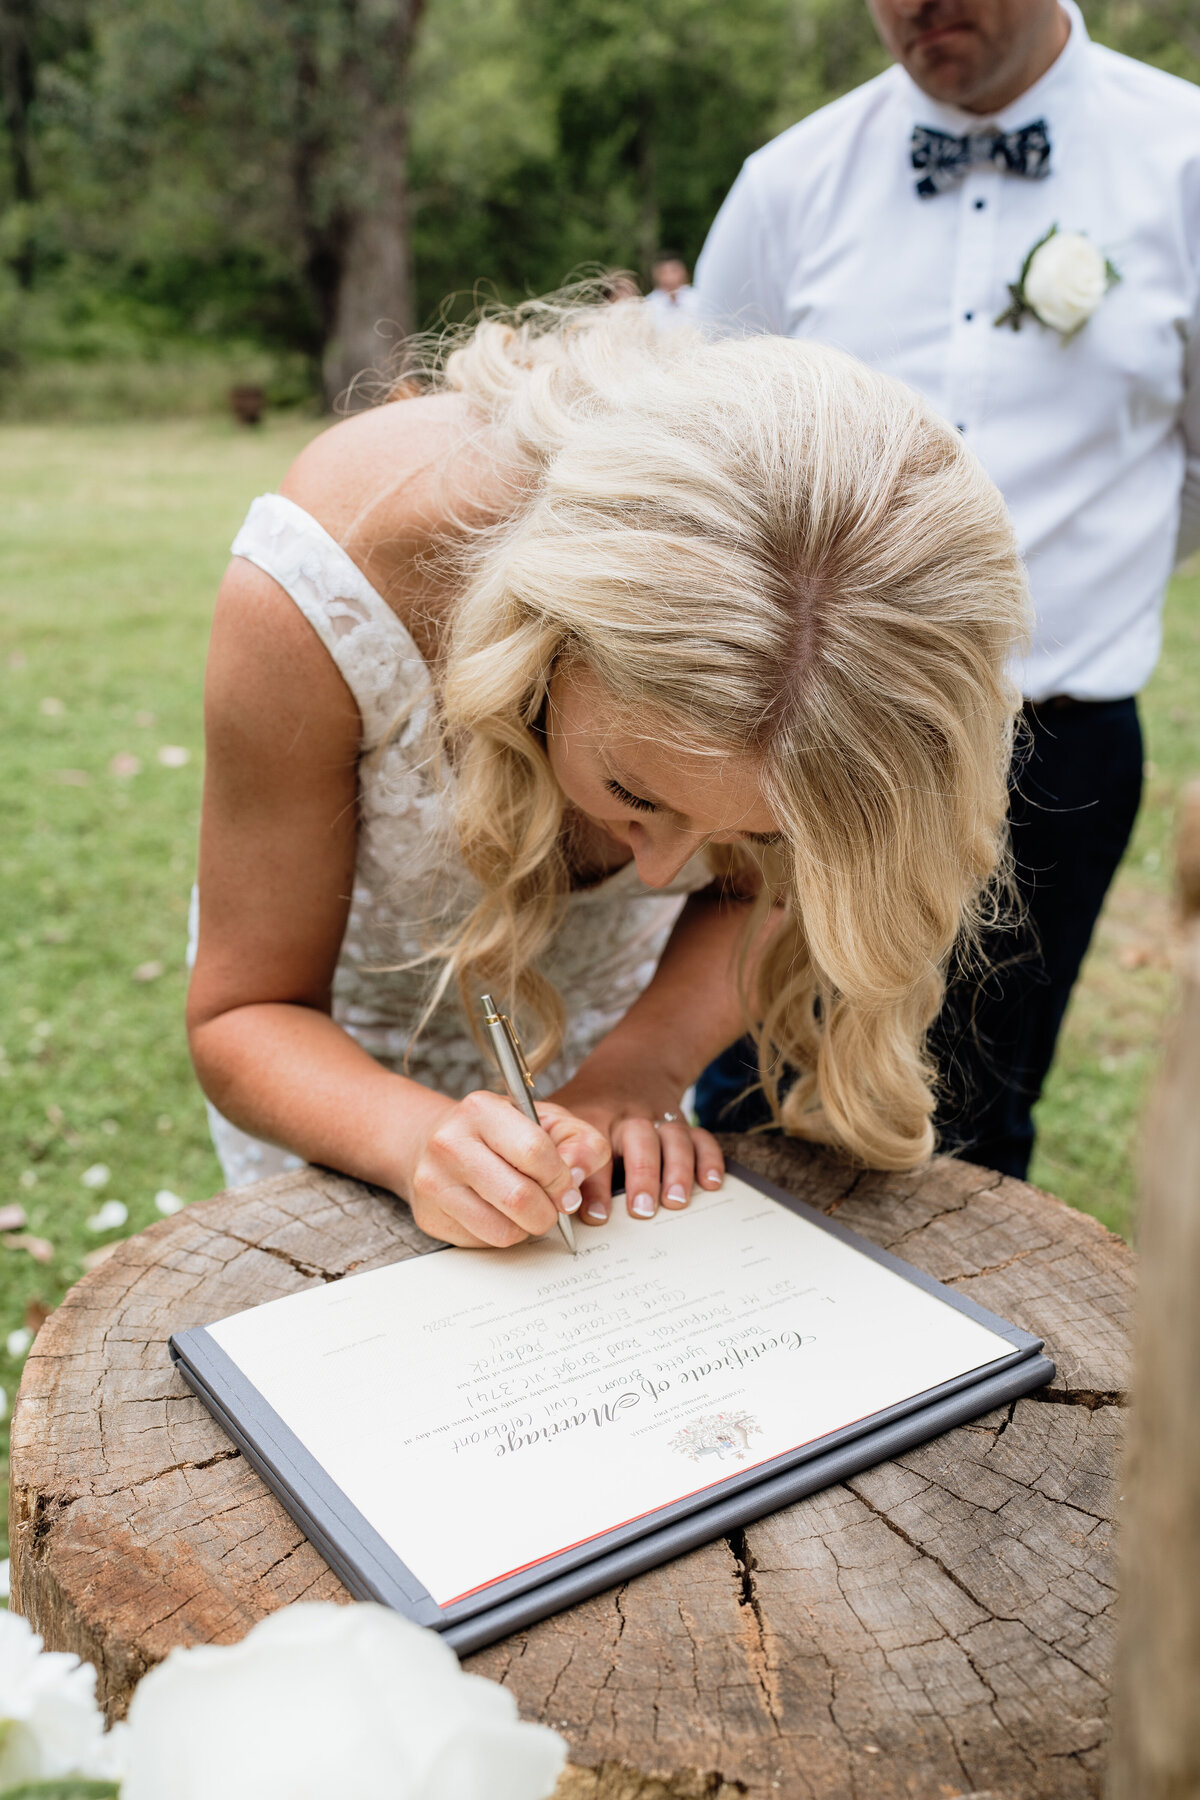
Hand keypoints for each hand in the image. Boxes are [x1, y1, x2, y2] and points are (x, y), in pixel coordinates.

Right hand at [401, 1090, 609, 1248]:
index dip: (560, 1178)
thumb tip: (576, 1180)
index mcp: (481, 1110)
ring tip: (525, 1208)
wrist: (433, 1140)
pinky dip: (503, 1234)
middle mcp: (450, 1143)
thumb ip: (580, 1142)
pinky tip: (498, 1212)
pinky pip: (484, 1243)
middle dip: (548, 1212)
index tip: (566, 1187)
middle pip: (519, 1198)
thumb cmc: (501, 1132)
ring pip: (503, 1230)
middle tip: (552, 1207)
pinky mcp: (431, 1217)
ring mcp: (435, 1183)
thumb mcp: (548, 1121)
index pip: (534, 1152)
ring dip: (527, 1227)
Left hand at [548, 1079, 723, 1226]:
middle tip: (641, 1210)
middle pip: (637, 1139)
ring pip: (671, 1138)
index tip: (592, 1213)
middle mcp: (627, 1116)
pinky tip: (709, 1183)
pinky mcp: (680, 1121)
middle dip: (640, 1176)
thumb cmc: (588, 1107)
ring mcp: (658, 1117)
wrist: (627, 1069)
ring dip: (675, 1170)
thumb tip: (531, 1198)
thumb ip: (550, 1152)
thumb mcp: (562, 1118)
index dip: (592, 1181)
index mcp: (593, 1116)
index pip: (591, 1148)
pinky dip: (708, 1158)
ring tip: (673, 1201)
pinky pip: (700, 1136)